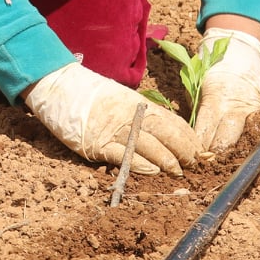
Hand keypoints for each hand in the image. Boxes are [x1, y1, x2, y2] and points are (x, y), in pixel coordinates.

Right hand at [25, 62, 199, 174]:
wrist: (59, 88)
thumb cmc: (91, 94)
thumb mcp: (122, 98)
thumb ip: (140, 113)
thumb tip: (163, 131)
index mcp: (138, 104)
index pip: (172, 122)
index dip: (188, 138)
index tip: (199, 150)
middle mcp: (131, 116)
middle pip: (166, 135)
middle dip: (184, 151)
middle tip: (194, 164)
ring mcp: (115, 130)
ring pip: (150, 147)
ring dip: (167, 161)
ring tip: (178, 171)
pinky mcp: (98, 144)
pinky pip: (124, 156)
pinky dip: (141, 164)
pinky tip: (153, 170)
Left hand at [192, 27, 259, 153]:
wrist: (241, 54)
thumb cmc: (214, 72)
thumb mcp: (199, 89)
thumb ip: (199, 114)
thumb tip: (193, 140)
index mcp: (217, 99)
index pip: (206, 132)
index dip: (199, 147)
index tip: (193, 158)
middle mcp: (238, 107)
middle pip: (226, 141)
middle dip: (216, 155)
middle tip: (206, 166)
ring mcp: (255, 111)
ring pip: (245, 142)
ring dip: (234, 154)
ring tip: (224, 165)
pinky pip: (259, 135)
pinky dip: (250, 145)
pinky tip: (242, 154)